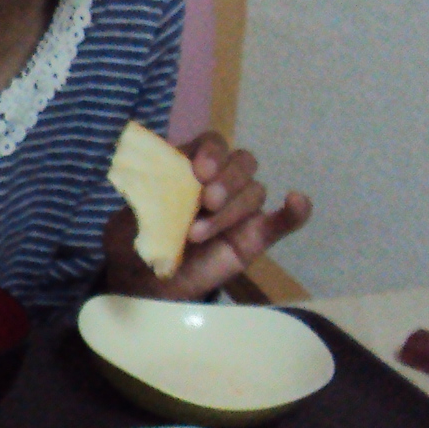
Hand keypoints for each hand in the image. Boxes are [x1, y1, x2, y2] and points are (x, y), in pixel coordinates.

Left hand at [105, 130, 311, 300]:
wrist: (141, 283)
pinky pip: (282, 221)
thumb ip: (148, 193)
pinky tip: (297, 201)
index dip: (211, 152)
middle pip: (243, 162)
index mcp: (190, 168)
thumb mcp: (131, 214)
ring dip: (230, 210)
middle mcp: (220, 183)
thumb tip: (162, 178)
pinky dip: (294, 211)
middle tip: (205, 202)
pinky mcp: (253, 237)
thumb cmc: (135, 242)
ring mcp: (239, 210)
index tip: (197, 171)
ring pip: (254, 192)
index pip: (213, 144)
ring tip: (195, 233)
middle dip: (227, 178)